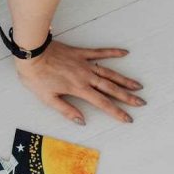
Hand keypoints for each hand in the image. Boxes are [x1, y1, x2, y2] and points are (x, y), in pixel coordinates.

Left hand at [14, 41, 144, 124]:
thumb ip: (66, 110)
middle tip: (142, 102)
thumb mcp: (47, 99)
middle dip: (127, 97)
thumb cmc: (36, 78)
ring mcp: (85, 64)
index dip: (116, 111)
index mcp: (78, 89)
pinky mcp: (81, 53)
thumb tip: (82, 121)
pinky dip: (112, 52)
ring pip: (110, 72)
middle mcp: (86, 77)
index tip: (128, 118)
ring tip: (138, 85)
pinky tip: (124, 53)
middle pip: (111, 88)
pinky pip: (100, 52)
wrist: (32, 54)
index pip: (102, 103)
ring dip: (125, 80)